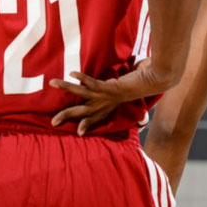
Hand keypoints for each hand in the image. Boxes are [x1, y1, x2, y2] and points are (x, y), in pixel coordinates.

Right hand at [49, 59, 174, 134]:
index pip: (95, 119)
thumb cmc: (143, 84)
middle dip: (66, 117)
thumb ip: (124, 94)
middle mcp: (106, 104)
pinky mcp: (109, 87)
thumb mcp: (130, 91)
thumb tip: (127, 99)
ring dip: (66, 88)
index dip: (85, 125)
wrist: (155, 79)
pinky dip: (81, 78)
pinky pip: (91, 83)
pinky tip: (72, 73)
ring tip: (52, 83)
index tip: (77, 133)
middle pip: (82, 113)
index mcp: (110, 106)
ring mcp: (106, 96)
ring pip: (81, 95)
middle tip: (53, 122)